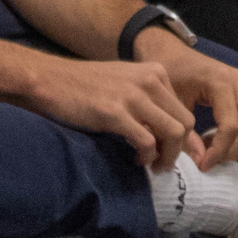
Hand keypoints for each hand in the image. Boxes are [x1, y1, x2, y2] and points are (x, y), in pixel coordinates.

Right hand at [16, 54, 198, 170]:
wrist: (51, 80)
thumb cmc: (86, 85)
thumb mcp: (126, 82)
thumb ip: (148, 99)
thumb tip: (167, 129)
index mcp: (155, 72)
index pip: (184, 110)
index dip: (182, 137)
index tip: (169, 152)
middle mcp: (150, 80)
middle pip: (185, 123)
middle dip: (179, 150)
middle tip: (164, 164)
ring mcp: (133, 96)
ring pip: (173, 133)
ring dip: (167, 156)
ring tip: (153, 165)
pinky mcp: (115, 113)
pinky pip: (147, 142)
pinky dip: (146, 157)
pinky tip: (136, 160)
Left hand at [139, 31, 237, 168]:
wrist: (171, 52)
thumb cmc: (169, 75)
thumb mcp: (171, 106)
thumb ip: (186, 136)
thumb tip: (202, 162)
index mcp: (220, 82)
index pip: (231, 125)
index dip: (219, 150)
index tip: (203, 165)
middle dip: (234, 150)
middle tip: (211, 162)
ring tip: (218, 150)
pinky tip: (225, 138)